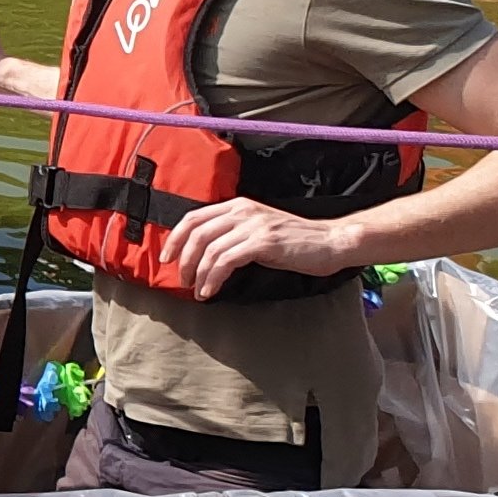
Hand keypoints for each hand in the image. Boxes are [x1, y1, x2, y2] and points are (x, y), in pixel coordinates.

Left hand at [161, 198, 356, 300]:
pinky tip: (211, 291)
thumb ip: (232, 232)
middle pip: (195, 233)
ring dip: (198, 273)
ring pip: (209, 249)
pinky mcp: (262, 242)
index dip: (174, 238)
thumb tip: (202, 253)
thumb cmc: (295, 241)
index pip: (193, 217)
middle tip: (181, 279)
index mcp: (236, 205)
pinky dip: (213, 278)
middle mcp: (241, 211)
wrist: (330, 242)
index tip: (166, 258)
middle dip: (182, 258)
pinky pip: (226, 261)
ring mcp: (252, 226)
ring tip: (197, 290)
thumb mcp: (257, 229)